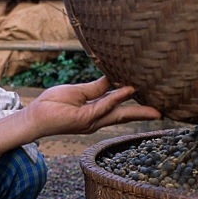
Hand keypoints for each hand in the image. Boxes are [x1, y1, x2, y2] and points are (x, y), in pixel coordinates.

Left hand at [24, 76, 161, 137]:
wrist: (35, 116)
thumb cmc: (53, 104)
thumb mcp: (79, 92)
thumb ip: (97, 88)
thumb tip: (114, 77)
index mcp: (96, 112)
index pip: (120, 107)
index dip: (135, 103)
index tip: (151, 96)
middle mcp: (97, 119)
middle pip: (124, 115)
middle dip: (144, 114)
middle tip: (163, 112)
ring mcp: (91, 121)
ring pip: (118, 112)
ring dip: (136, 105)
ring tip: (155, 102)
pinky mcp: (85, 119)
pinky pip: (104, 106)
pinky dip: (117, 98)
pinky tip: (128, 90)